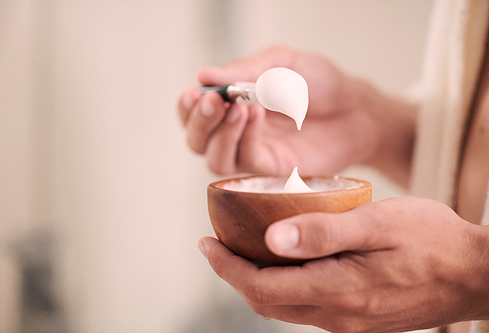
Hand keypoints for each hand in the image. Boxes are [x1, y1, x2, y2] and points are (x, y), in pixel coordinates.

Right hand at [178, 45, 390, 176]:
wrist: (355, 109)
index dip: (188, 107)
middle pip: (197, 140)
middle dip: (199, 122)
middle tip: (213, 101)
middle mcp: (237, 133)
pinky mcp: (272, 170)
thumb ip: (245, 72)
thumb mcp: (281, 64)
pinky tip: (256, 114)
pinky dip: (245, 138)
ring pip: (215, 159)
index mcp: (232, 105)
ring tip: (238, 107)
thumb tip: (204, 75)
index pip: (195, 113)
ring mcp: (254, 153)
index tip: (195, 92)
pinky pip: (246, 160)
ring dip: (220, 134)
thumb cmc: (319, 83)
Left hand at [198, 197, 488, 331]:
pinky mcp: (359, 320)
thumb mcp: (378, 223)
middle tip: (216, 245)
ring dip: (257, 281)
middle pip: (266, 301)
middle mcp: (338, 317)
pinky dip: (284, 286)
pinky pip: (307, 307)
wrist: (475, 273)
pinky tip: (284, 262)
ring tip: (242, 250)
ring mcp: (349, 323)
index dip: (226, 266)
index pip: (260, 286)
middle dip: (234, 275)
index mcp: (339, 291)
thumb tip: (270, 238)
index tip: (205, 242)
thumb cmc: (432, 239)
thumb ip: (324, 231)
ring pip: (284, 306)